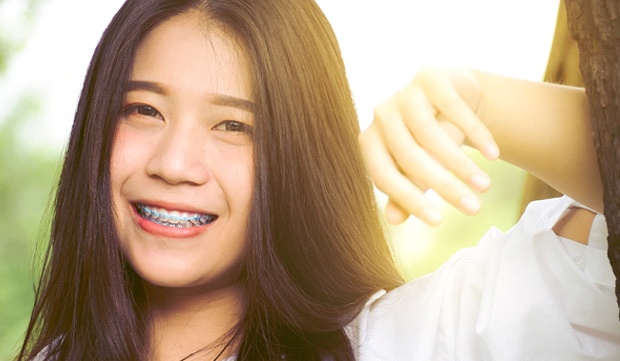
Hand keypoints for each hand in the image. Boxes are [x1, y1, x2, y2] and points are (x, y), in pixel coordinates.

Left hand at [359, 67, 499, 224]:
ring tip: (485, 186)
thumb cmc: (427, 141)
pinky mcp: (430, 78)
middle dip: (444, 187)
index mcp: (369, 141)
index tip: (438, 222)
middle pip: (410, 157)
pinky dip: (476, 134)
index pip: (384, 176)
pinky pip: (455, 110)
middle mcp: (381, 115)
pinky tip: (493, 155)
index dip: (410, 200)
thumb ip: (404, 191)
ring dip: (462, 164)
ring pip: (432, 135)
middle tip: (473, 209)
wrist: (450, 97)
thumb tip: (392, 220)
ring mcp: (404, 93)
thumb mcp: (415, 168)